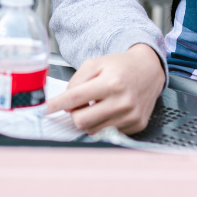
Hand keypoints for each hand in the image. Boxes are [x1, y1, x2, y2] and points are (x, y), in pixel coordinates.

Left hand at [45, 44, 165, 134]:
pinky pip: (108, 132)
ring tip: (96, 105)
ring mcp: (131, 116)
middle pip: (82, 120)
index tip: (46, 109)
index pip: (76, 98)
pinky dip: (103, 123)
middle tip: (78, 105)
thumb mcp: (95, 63)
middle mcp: (122, 101)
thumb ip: (76, 81)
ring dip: (88, 120)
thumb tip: (64, 104)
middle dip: (74, 114)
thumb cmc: (120, 66)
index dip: (57, 104)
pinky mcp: (136, 125)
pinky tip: (109, 110)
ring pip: (93, 130)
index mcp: (111, 83)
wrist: (149, 70)